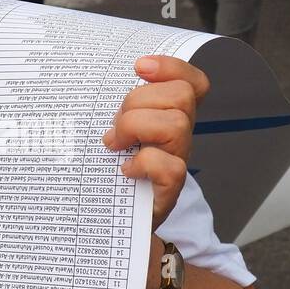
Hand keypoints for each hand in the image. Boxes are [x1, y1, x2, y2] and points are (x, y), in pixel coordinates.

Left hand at [102, 56, 209, 229]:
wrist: (110, 221)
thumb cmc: (110, 172)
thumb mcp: (115, 133)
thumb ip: (118, 110)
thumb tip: (98, 87)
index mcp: (168, 116)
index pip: (191, 82)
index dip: (173, 68)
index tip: (139, 67)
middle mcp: (179, 135)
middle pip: (181, 96)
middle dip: (139, 102)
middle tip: (116, 126)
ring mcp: (177, 160)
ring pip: (176, 124)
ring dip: (136, 128)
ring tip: (116, 145)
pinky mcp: (170, 188)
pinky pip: (168, 165)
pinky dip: (143, 163)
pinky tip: (126, 170)